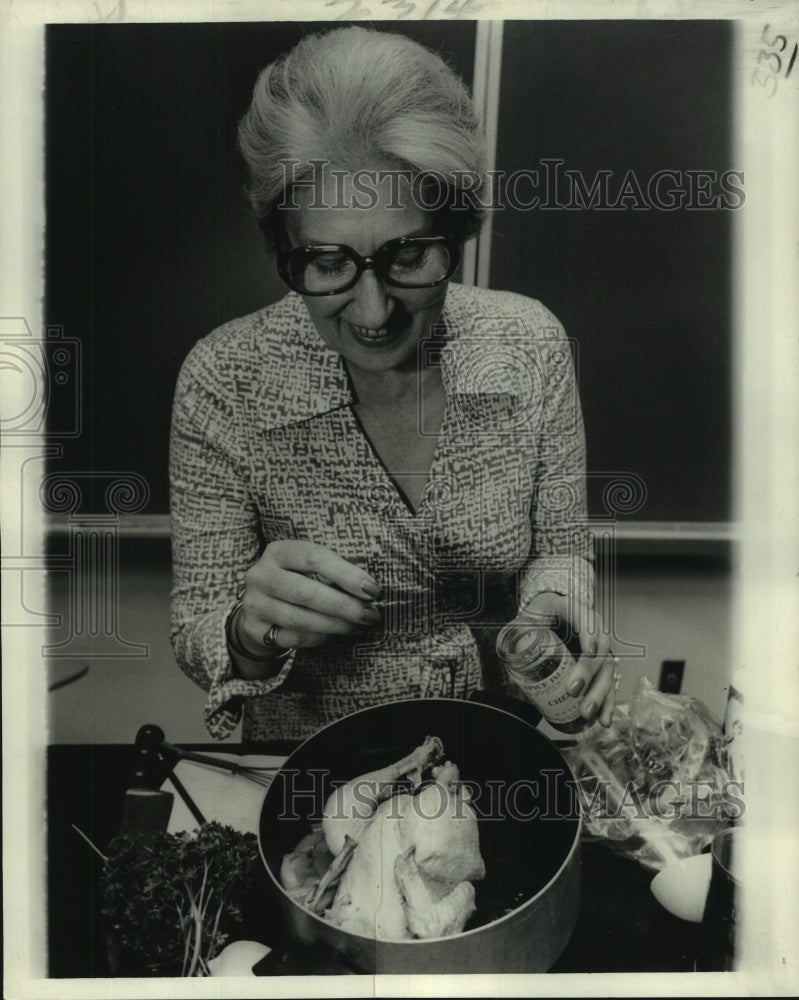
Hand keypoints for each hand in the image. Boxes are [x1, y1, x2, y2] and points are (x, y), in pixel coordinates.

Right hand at [235, 540, 381, 656]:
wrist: (258, 609)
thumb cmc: (294, 583)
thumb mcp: (306, 569)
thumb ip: (331, 574)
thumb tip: (369, 590)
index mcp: (279, 551)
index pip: (315, 557)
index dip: (346, 574)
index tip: (372, 590)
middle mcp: (261, 575)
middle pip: (306, 591)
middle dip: (344, 605)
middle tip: (370, 615)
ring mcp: (254, 603)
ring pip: (299, 618)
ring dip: (334, 624)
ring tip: (357, 626)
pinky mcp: (254, 629)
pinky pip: (292, 637)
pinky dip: (317, 638)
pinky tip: (334, 635)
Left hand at [521, 591, 616, 726]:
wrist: (547, 614)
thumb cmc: (538, 616)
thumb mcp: (526, 617)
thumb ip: (518, 634)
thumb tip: (512, 660)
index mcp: (573, 609)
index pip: (587, 619)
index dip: (591, 636)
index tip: (589, 652)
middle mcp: (591, 628)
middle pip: (600, 650)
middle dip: (589, 672)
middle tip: (573, 691)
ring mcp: (597, 648)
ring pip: (606, 669)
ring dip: (599, 693)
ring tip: (588, 713)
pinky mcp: (598, 666)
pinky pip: (606, 684)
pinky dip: (607, 703)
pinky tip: (603, 720)